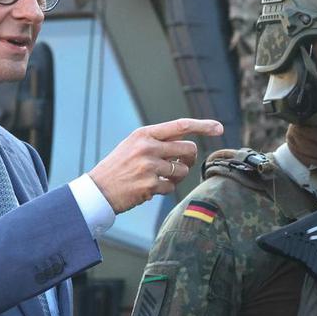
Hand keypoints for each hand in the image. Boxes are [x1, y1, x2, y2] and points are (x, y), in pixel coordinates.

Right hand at [87, 118, 223, 212]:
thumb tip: (188, 143)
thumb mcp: (133, 146)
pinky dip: (164, 189)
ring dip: (176, 176)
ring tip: (159, 178)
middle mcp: (148, 147)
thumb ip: (158, 141)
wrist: (98, 190)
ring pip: (182, 170)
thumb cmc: (119, 167)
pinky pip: (171, 187)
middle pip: (188, 149)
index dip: (202, 125)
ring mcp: (149, 166)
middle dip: (189, 158)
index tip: (218, 127)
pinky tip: (149, 188)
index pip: (180, 125)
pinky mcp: (150, 185)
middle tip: (180, 164)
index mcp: (144, 134)